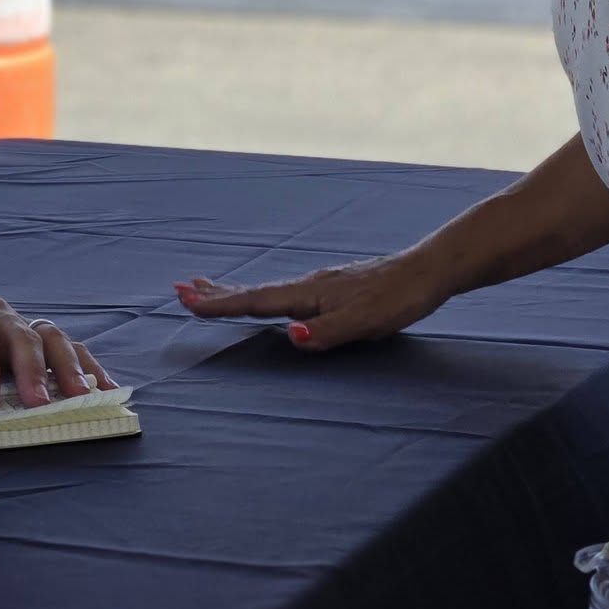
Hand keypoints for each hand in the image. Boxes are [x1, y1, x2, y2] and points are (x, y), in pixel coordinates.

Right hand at [174, 254, 444, 350]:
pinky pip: (284, 292)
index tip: (186, 302)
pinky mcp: (332, 288)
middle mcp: (308, 286)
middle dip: (216, 294)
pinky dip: (261, 293)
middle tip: (181, 290)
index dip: (220, 305)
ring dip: (234, 291)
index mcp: (309, 295)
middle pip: (253, 291)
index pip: (255, 302)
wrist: (427, 271)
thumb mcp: (365, 322)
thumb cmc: (397, 299)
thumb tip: (290, 337)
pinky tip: (268, 299)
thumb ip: (327, 332)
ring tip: (209, 289)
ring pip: (267, 290)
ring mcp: (319, 285)